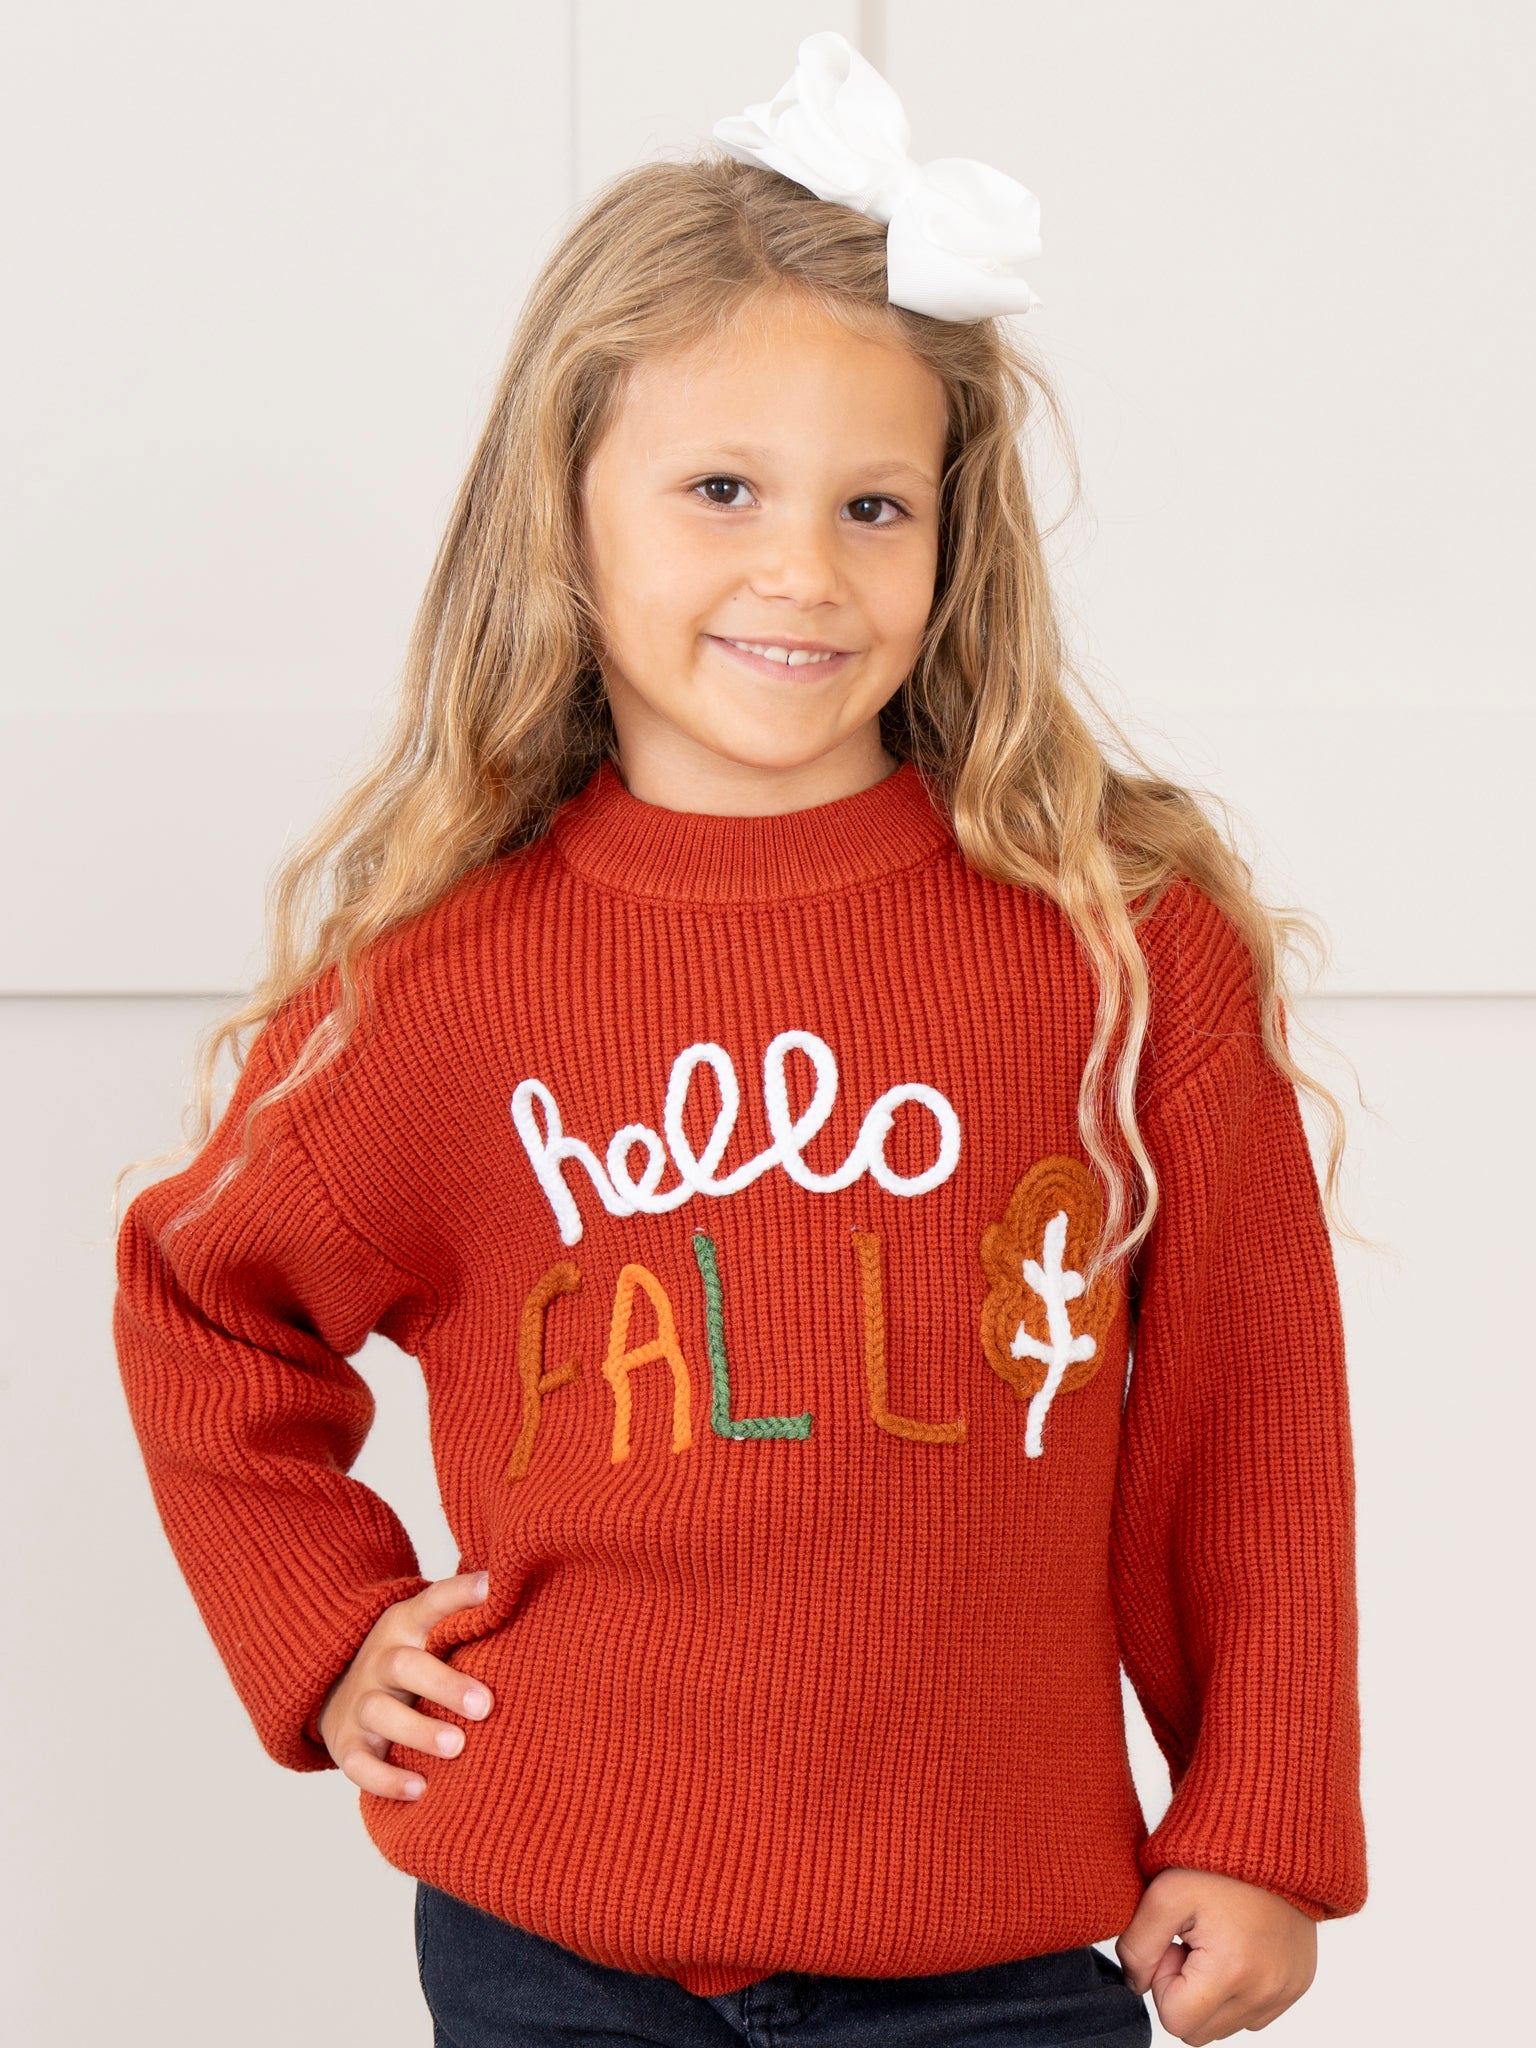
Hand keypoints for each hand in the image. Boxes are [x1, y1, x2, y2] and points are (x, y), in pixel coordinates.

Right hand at [315, 1571, 493, 1799]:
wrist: (336, 1691)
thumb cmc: (409, 1660)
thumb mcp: (428, 1630)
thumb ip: (467, 1619)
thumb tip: (520, 1592)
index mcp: (404, 1626)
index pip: (431, 1603)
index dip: (460, 1593)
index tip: (494, 1587)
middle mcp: (379, 1662)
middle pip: (404, 1665)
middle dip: (444, 1684)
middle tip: (485, 1704)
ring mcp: (359, 1704)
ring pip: (381, 1714)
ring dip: (419, 1731)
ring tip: (458, 1747)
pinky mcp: (347, 1745)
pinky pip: (360, 1764)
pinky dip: (387, 1779)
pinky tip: (420, 1788)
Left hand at [1115, 1867, 1316, 2043]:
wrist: (1270, 1836)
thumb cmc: (1216, 1860)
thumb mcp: (1163, 1894)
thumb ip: (1137, 1947)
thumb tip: (1136, 1984)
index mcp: (1231, 1972)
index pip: (1175, 2021)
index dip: (1163, 1982)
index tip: (1174, 1941)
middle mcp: (1266, 1992)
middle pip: (1201, 2031)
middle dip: (1185, 1992)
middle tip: (1190, 1940)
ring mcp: (1286, 1991)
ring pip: (1228, 2025)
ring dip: (1212, 1993)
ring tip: (1215, 1939)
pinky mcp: (1298, 1983)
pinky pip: (1255, 2012)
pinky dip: (1238, 1990)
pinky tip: (1236, 1946)